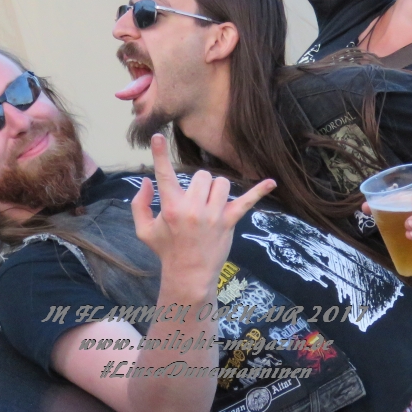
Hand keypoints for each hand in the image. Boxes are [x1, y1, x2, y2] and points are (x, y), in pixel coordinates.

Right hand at [131, 134, 275, 290]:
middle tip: (195, 199)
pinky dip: (259, 191)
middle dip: (198, 183)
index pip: (164, 175)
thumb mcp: (144, 230)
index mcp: (171, 207)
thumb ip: (140, 204)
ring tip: (210, 203)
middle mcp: (192, 209)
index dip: (159, 155)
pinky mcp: (229, 222)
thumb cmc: (166, 250)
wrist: (189, 275)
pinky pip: (247, 201)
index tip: (158, 136)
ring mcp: (213, 215)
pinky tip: (272, 182)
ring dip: (215, 189)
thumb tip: (146, 182)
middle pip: (201, 175)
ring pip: (220, 183)